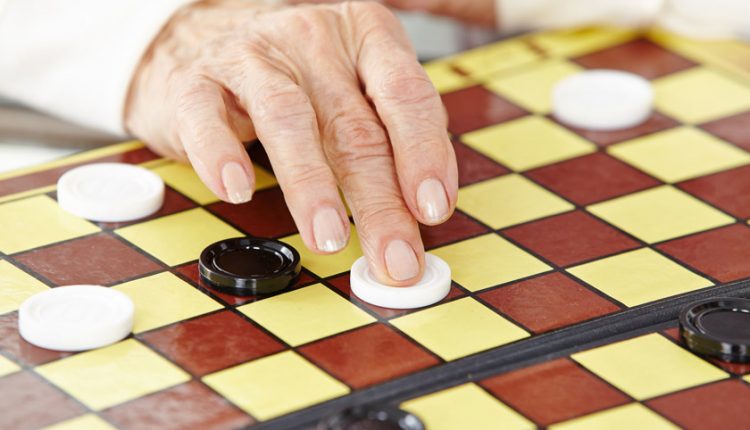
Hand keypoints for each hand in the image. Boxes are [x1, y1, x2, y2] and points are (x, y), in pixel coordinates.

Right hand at [125, 0, 457, 285]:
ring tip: (329, 238)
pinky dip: (222, 156)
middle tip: (394, 257)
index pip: (406, 94)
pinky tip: (238, 190)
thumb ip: (392, 140)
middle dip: (379, 202)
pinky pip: (208, 119)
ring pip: (288, 121)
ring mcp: (253, 58)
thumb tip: (423, 212)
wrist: (206, 41)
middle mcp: (313, 40)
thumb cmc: (297, 77)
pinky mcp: (198, 83)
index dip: (424, 154)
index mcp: (365, 36)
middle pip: (353, 128)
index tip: (434, 209)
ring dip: (312, 186)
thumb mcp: (356, 91)